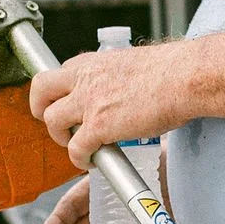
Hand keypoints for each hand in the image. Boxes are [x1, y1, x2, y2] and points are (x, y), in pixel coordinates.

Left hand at [27, 42, 187, 169]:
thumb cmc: (171, 71)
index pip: (58, 74)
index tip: (67, 105)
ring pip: (52, 121)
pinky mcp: (98, 126)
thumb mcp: (131, 65)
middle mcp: (84, 78)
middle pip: (40, 90)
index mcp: (92, 62)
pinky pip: (75, 148)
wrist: (184, 77)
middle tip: (58, 125)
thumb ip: (116, 78)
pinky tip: (91, 161)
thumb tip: (122, 92)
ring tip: (80, 146)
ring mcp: (88, 102)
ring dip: (62, 137)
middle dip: (42, 110)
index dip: (59, 93)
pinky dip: (80, 159)